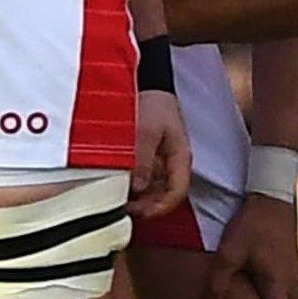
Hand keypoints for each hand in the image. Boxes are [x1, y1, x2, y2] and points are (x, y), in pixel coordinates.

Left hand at [129, 88, 191, 218]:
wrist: (146, 85)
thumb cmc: (153, 104)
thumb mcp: (147, 130)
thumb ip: (144, 159)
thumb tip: (138, 188)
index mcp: (181, 158)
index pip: (178, 193)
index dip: (160, 208)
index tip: (139, 213)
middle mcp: (172, 165)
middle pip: (164, 197)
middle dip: (145, 207)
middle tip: (122, 209)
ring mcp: (160, 164)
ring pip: (152, 192)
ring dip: (137, 199)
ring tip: (116, 199)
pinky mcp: (147, 161)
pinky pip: (142, 181)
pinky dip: (131, 188)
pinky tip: (116, 186)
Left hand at [205, 194, 297, 298]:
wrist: (272, 194)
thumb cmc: (252, 223)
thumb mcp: (229, 252)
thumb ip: (218, 282)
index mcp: (275, 284)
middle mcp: (289, 280)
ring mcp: (294, 268)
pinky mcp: (294, 257)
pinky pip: (295, 286)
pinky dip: (288, 297)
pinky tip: (275, 290)